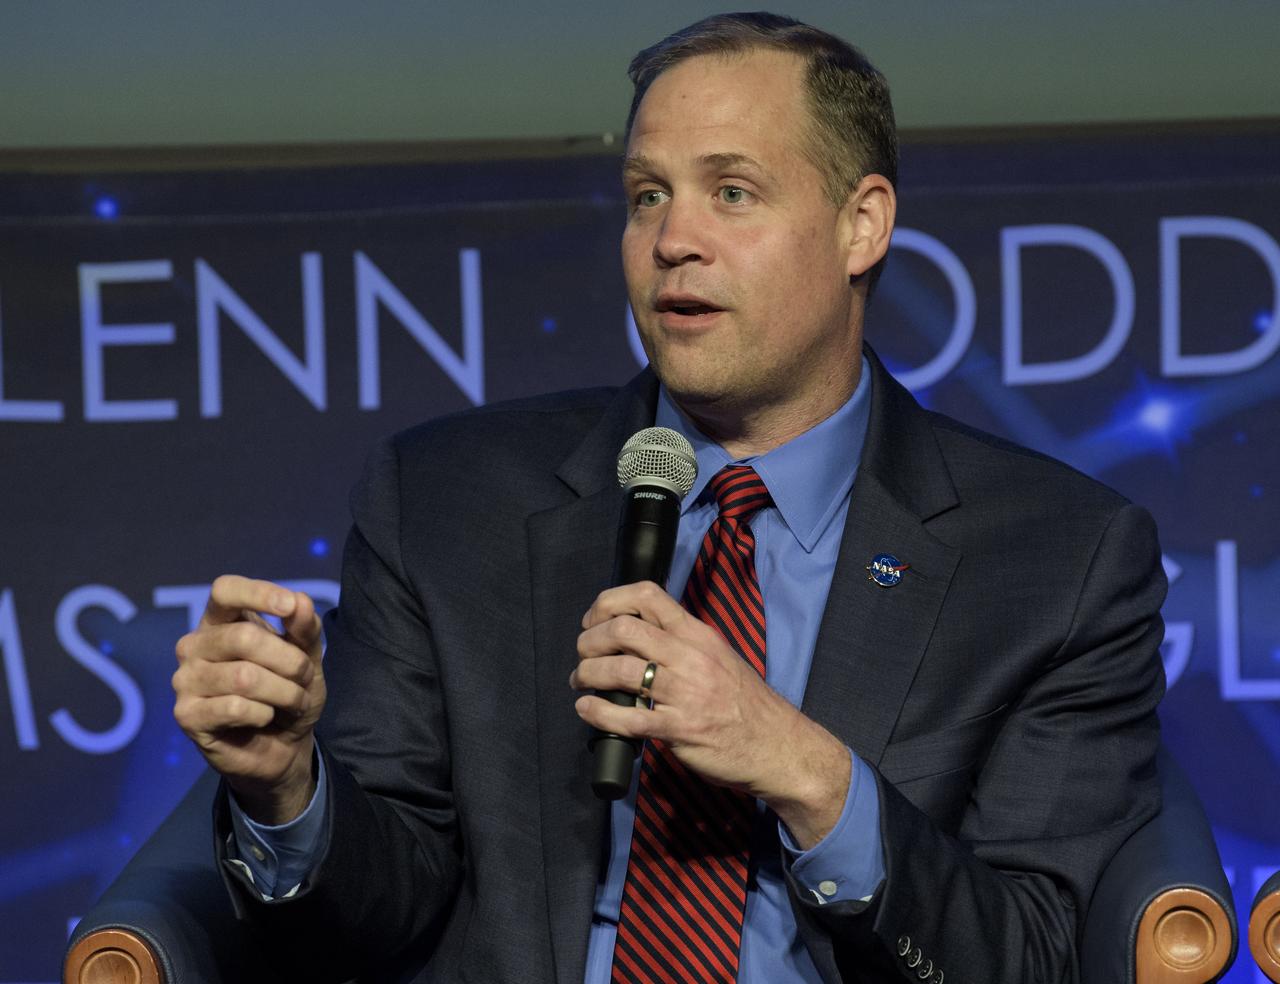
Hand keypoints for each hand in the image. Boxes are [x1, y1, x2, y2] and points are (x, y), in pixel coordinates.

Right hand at [172, 575, 325, 824]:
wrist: (283, 747)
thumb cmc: (289, 693)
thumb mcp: (308, 659)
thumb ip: (304, 630)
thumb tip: (300, 600)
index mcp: (221, 621)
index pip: (225, 590)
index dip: (257, 593)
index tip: (289, 608)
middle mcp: (195, 645)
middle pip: (243, 637)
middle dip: (289, 661)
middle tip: (304, 678)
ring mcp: (185, 679)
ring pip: (244, 677)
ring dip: (283, 692)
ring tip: (292, 701)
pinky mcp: (186, 715)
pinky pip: (235, 707)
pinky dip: (264, 713)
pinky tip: (264, 717)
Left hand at [570, 581, 849, 847]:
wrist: (778, 746)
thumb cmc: (746, 703)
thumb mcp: (718, 657)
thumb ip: (681, 644)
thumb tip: (635, 636)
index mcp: (698, 634)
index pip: (647, 595)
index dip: (608, 602)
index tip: (593, 620)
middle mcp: (690, 656)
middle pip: (623, 629)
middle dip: (589, 641)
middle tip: (582, 655)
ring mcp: (685, 693)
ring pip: (619, 670)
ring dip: (587, 674)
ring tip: (581, 682)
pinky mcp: (680, 729)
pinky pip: (627, 719)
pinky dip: (597, 712)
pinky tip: (587, 709)